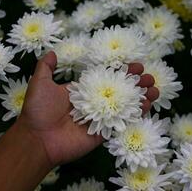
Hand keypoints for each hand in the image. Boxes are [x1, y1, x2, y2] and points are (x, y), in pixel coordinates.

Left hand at [17, 51, 158, 166]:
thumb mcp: (40, 83)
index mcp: (84, 90)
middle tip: (150, 78)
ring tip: (155, 91)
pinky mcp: (103, 132)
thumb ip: (47, 67)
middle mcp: (94, 102)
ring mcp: (100, 117)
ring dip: (141, 98)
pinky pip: (122, 122)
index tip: (137, 66)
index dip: (123, 72)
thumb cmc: (38, 110)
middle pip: (120, 91)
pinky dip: (136, 115)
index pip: (108, 77)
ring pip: (125, 106)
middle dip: (137, 84)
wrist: (37, 138)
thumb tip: (53, 53)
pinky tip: (148, 106)